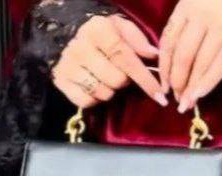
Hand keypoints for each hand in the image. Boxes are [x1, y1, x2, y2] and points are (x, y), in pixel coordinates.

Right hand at [52, 14, 167, 109]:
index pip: (126, 59)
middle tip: (120, 72)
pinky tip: (93, 84)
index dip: (145, 79)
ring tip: (106, 77)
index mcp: (98, 30)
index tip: (160, 94)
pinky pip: (87, 101)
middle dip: (125, 80)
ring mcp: (68, 65)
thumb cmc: (100, 33)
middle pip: (117, 80)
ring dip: (110, 90)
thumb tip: (153, 56)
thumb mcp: (120, 27)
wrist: (64, 35)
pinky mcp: (61, 81)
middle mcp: (81, 47)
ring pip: (103, 93)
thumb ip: (138, 40)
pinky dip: (95, 98)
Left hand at [158, 0, 221, 112]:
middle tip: (178, 100)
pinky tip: (202, 95)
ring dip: (192, 88)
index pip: (169, 41)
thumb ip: (188, 21)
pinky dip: (210, 82)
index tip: (164, 85)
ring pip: (201, 64)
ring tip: (187, 104)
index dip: (164, 67)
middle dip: (178, 82)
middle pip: (183, 56)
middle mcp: (202, 14)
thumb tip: (176, 58)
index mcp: (187, 4)